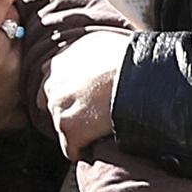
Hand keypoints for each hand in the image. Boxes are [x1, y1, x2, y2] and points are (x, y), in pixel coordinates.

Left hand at [43, 30, 129, 158]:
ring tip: (102, 127)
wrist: (140, 75)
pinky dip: (84, 149)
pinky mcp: (69, 129)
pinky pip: (72, 149)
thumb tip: (84, 61)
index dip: (70, 96)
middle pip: (54, 108)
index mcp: (60, 63)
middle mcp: (53, 84)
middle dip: (71, 112)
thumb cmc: (129, 57)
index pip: (51, 86)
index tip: (84, 101)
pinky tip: (100, 141)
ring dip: (79, 131)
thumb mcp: (100, 42)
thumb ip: (82, 52)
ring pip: (62, 129)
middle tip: (94, 115)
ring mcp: (58, 108)